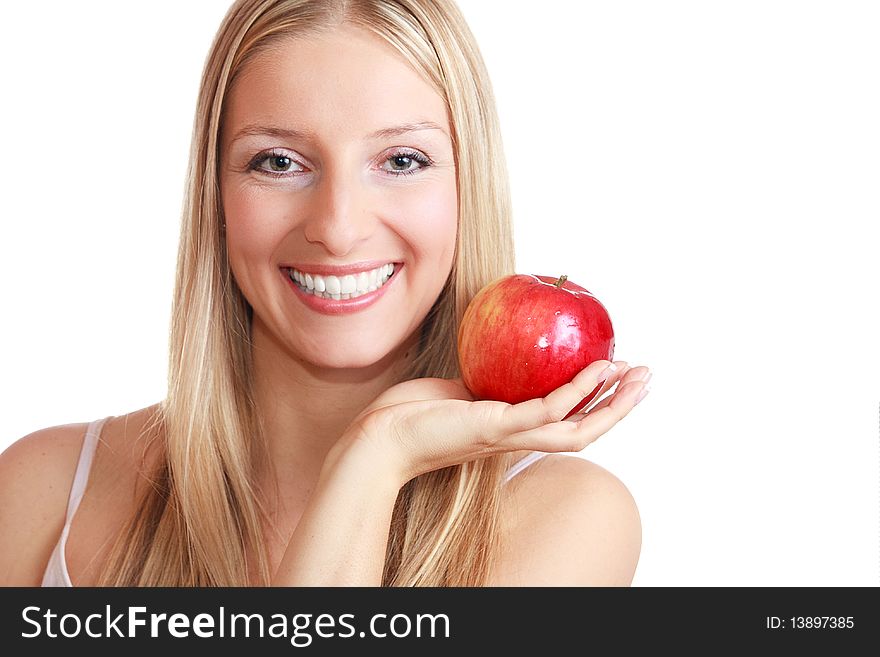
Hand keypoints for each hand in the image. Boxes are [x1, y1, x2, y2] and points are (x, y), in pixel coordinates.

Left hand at [339, 359, 650, 484]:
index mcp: (513, 428)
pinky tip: (595, 371)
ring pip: (576, 428)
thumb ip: (487, 376)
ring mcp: (509, 435)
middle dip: (620, 405)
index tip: (620, 375)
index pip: (567, 419)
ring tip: (636, 376)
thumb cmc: (413, 414)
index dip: (598, 402)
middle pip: (584, 428)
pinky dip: (574, 393)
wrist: (381, 439)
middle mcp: (518, 437)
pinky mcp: (494, 428)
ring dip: (611, 404)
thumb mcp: (459, 388)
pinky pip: (545, 412)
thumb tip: (503, 345)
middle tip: (647, 376)